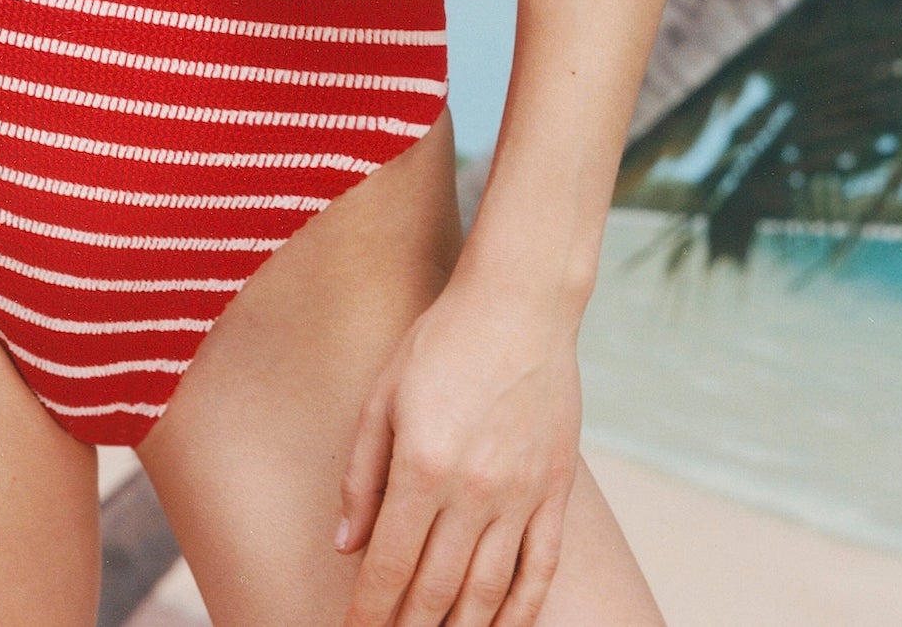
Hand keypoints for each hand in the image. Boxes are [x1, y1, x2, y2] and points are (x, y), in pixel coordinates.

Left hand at [335, 273, 582, 626]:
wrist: (520, 305)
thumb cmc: (441, 342)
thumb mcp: (382, 396)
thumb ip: (361, 473)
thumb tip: (346, 544)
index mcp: (421, 466)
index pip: (390, 565)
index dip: (369, 610)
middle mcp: (473, 490)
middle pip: (436, 590)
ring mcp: (521, 495)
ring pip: (488, 592)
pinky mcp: (555, 492)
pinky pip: (539, 570)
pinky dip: (520, 613)